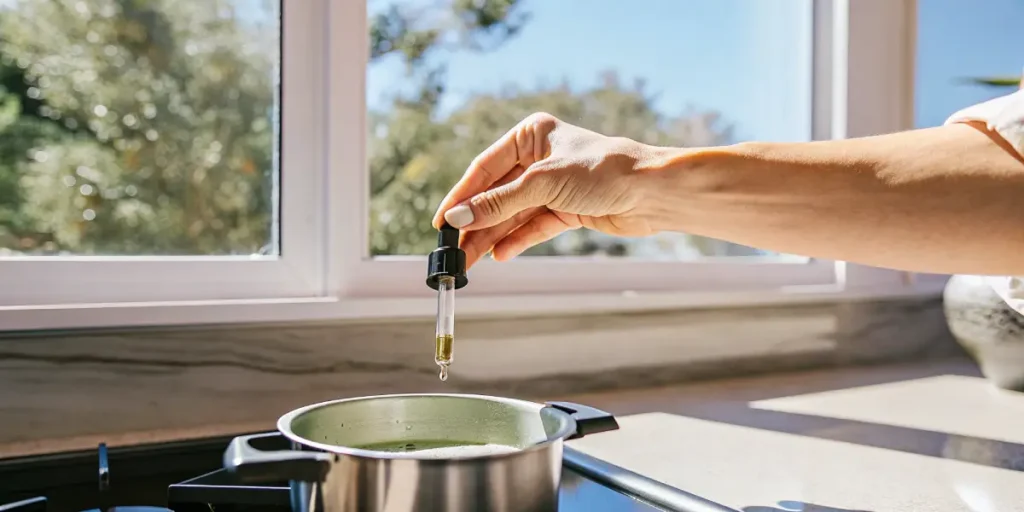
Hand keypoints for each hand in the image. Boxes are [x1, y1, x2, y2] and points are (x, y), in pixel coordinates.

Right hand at [431, 113, 664, 266]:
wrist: (652, 192)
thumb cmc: (602, 171)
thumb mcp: (542, 183)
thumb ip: (498, 203)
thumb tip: (457, 218)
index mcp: (531, 135)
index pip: (484, 169)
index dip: (461, 197)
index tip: (441, 223)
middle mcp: (539, 158)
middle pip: (496, 195)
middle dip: (476, 223)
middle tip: (453, 252)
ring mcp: (553, 186)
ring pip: (513, 215)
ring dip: (492, 237)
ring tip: (469, 263)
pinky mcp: (568, 210)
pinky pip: (533, 227)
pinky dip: (517, 241)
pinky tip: (499, 255)